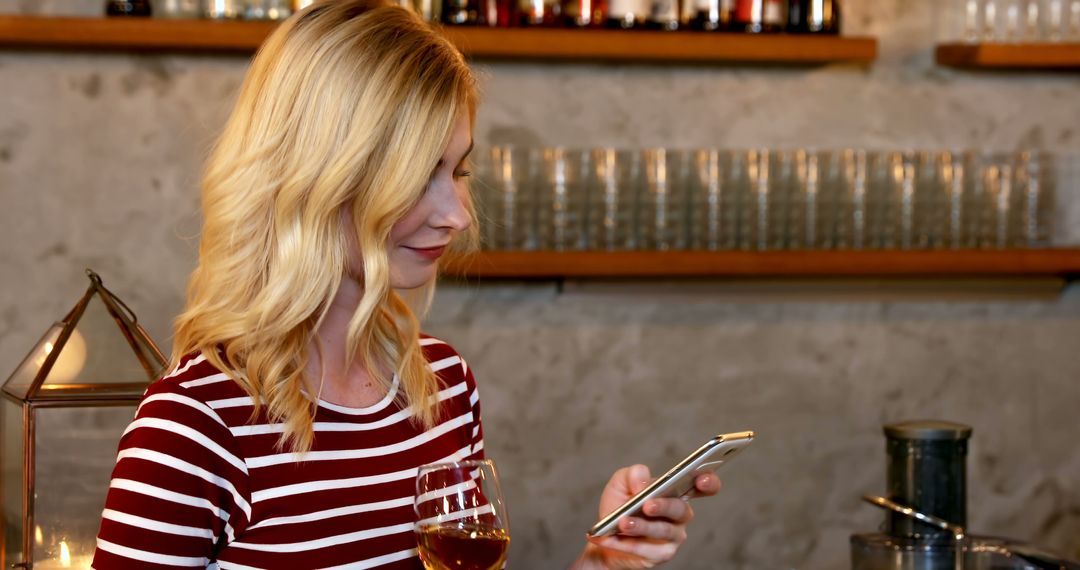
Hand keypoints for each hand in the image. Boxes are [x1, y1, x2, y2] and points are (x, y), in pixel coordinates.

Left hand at [573, 464, 721, 569]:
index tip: (701, 480)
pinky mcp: (662, 553)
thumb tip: (643, 483)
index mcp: (675, 492)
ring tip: (622, 522)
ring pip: (663, 530)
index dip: (708, 482)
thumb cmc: (620, 506)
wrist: (605, 535)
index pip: (702, 486)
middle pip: (680, 509)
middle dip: (664, 506)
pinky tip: (609, 538)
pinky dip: (625, 543)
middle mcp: (679, 514)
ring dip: (641, 526)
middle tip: (647, 505)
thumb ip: (633, 474)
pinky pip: (646, 549)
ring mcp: (674, 535)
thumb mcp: (621, 483)